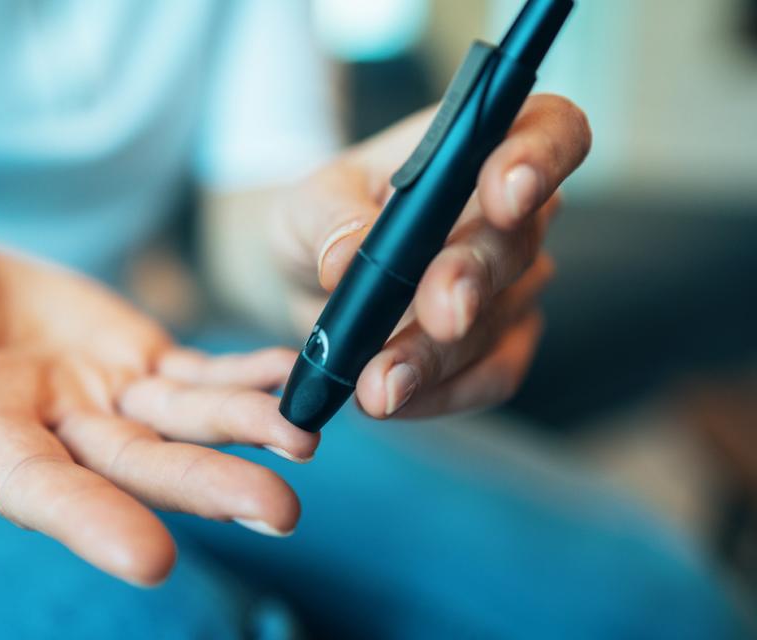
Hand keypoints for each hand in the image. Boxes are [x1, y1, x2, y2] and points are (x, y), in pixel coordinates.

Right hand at [0, 227, 318, 584]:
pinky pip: (199, 374)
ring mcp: (110, 399)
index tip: (150, 560)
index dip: (87, 521)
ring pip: (183, 424)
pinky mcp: (142, 365)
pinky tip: (290, 374)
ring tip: (307, 440)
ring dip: (244, 433)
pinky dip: (244, 376)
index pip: (38, 486)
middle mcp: (62, 429)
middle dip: (205, 488)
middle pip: (138, 467)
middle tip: (280, 512)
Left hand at [272, 94, 590, 418]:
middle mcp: (513, 216)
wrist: (308, 280)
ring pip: (494, 321)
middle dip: (472, 280)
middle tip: (441, 313)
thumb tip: (350, 259)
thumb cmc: (321, 220)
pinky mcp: (498, 348)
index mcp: (478, 149)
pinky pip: (489, 377)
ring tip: (378, 387)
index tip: (502, 193)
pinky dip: (438, 393)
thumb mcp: (307, 204)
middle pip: (516, 243)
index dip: (540, 158)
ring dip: (436, 357)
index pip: (549, 131)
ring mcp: (513, 286)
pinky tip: (391, 401)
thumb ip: (331, 219)